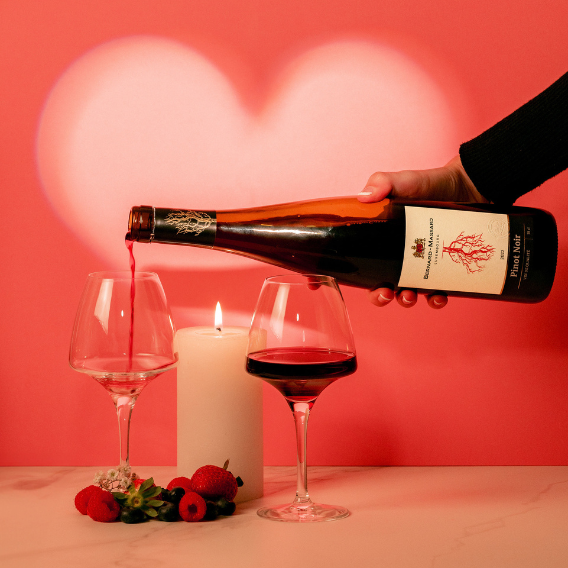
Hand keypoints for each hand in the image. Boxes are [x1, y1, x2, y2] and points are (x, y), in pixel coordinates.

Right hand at [358, 155, 486, 308]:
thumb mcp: (404, 181)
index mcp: (384, 241)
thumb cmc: (432, 184)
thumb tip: (364, 197)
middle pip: (383, 286)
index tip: (354, 286)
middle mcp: (401, 257)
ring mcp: (424, 265)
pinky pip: (439, 291)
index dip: (356, 281)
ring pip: (410, 293)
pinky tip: (438, 296)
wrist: (471, 185)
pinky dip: (436, 300)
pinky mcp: (446, 269)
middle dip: (382, 296)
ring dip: (407, 300)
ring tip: (411, 296)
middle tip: (388, 293)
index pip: (363, 266)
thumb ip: (382, 182)